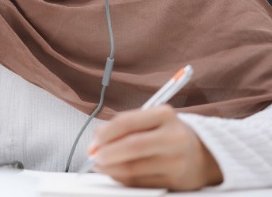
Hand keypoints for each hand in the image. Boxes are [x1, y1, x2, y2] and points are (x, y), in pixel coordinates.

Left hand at [88, 105, 222, 190]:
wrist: (205, 155)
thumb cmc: (168, 134)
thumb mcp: (151, 120)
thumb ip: (123, 126)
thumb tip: (95, 142)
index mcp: (165, 115)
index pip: (127, 122)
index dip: (105, 133)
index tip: (94, 140)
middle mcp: (174, 138)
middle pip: (131, 147)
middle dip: (106, 153)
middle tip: (94, 155)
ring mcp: (176, 162)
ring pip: (133, 169)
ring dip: (110, 169)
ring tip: (101, 164)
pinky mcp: (175, 182)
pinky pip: (140, 183)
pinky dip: (122, 179)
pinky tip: (116, 172)